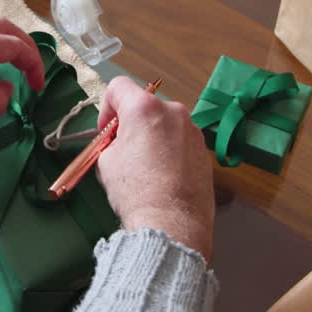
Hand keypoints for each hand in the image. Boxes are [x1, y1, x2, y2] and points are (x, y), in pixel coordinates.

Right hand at [95, 76, 214, 258]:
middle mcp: (173, 111)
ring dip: (152, 137)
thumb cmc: (136, 192)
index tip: (106, 131)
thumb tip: (118, 141)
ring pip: (164, 124)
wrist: (172, 223)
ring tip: (146, 168)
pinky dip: (170, 151)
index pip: (119, 87)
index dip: (107, 107)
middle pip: (145, 106)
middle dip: (131, 124)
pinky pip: (180, 141)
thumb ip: (111, 141)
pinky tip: (164, 177)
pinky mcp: (204, 150)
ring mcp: (193, 130)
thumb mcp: (106, 162)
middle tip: (123, 151)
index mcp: (144, 108)